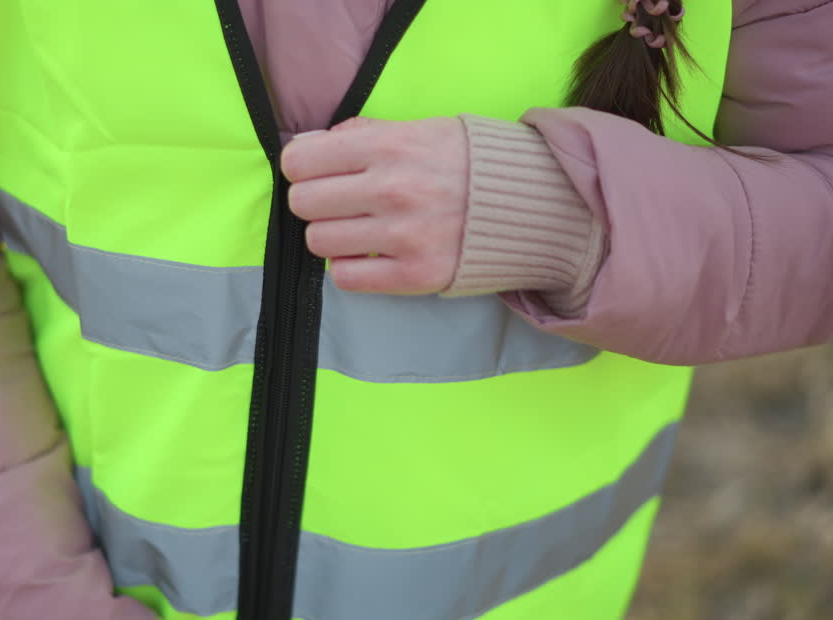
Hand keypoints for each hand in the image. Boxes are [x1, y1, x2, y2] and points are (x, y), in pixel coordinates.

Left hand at [281, 116, 467, 294]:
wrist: (532, 203)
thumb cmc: (468, 162)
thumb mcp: (420, 129)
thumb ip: (363, 135)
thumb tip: (307, 147)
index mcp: (388, 146)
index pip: (300, 160)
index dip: (302, 167)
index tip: (318, 172)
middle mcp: (392, 189)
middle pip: (303, 203)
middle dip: (314, 202)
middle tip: (339, 204)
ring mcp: (403, 236)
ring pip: (319, 242)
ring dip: (332, 236)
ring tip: (358, 230)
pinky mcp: (415, 274)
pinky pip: (346, 278)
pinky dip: (352, 268)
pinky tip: (372, 255)